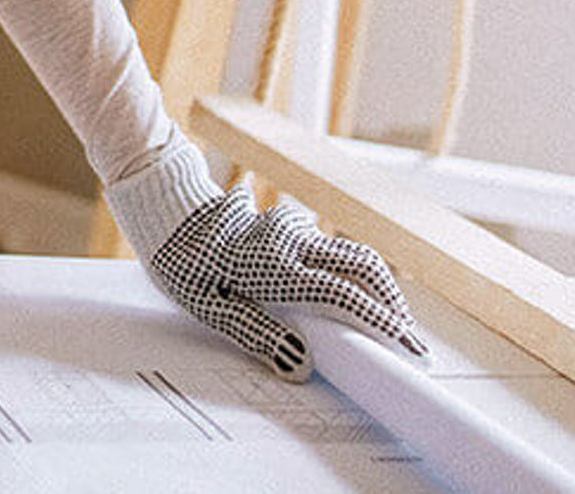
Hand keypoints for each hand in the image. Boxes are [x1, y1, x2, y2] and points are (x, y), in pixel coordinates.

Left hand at [147, 186, 427, 379]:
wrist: (163, 207)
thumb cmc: (181, 260)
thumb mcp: (208, 306)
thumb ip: (257, 335)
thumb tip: (301, 366)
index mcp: (274, 264)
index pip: (345, 295)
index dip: (384, 323)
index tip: (412, 350)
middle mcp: (292, 240)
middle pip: (365, 266)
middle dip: (394, 303)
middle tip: (410, 341)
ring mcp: (292, 227)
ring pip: (351, 253)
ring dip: (375, 286)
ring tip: (386, 324)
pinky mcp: (289, 224)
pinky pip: (330, 248)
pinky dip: (350, 272)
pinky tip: (350, 297)